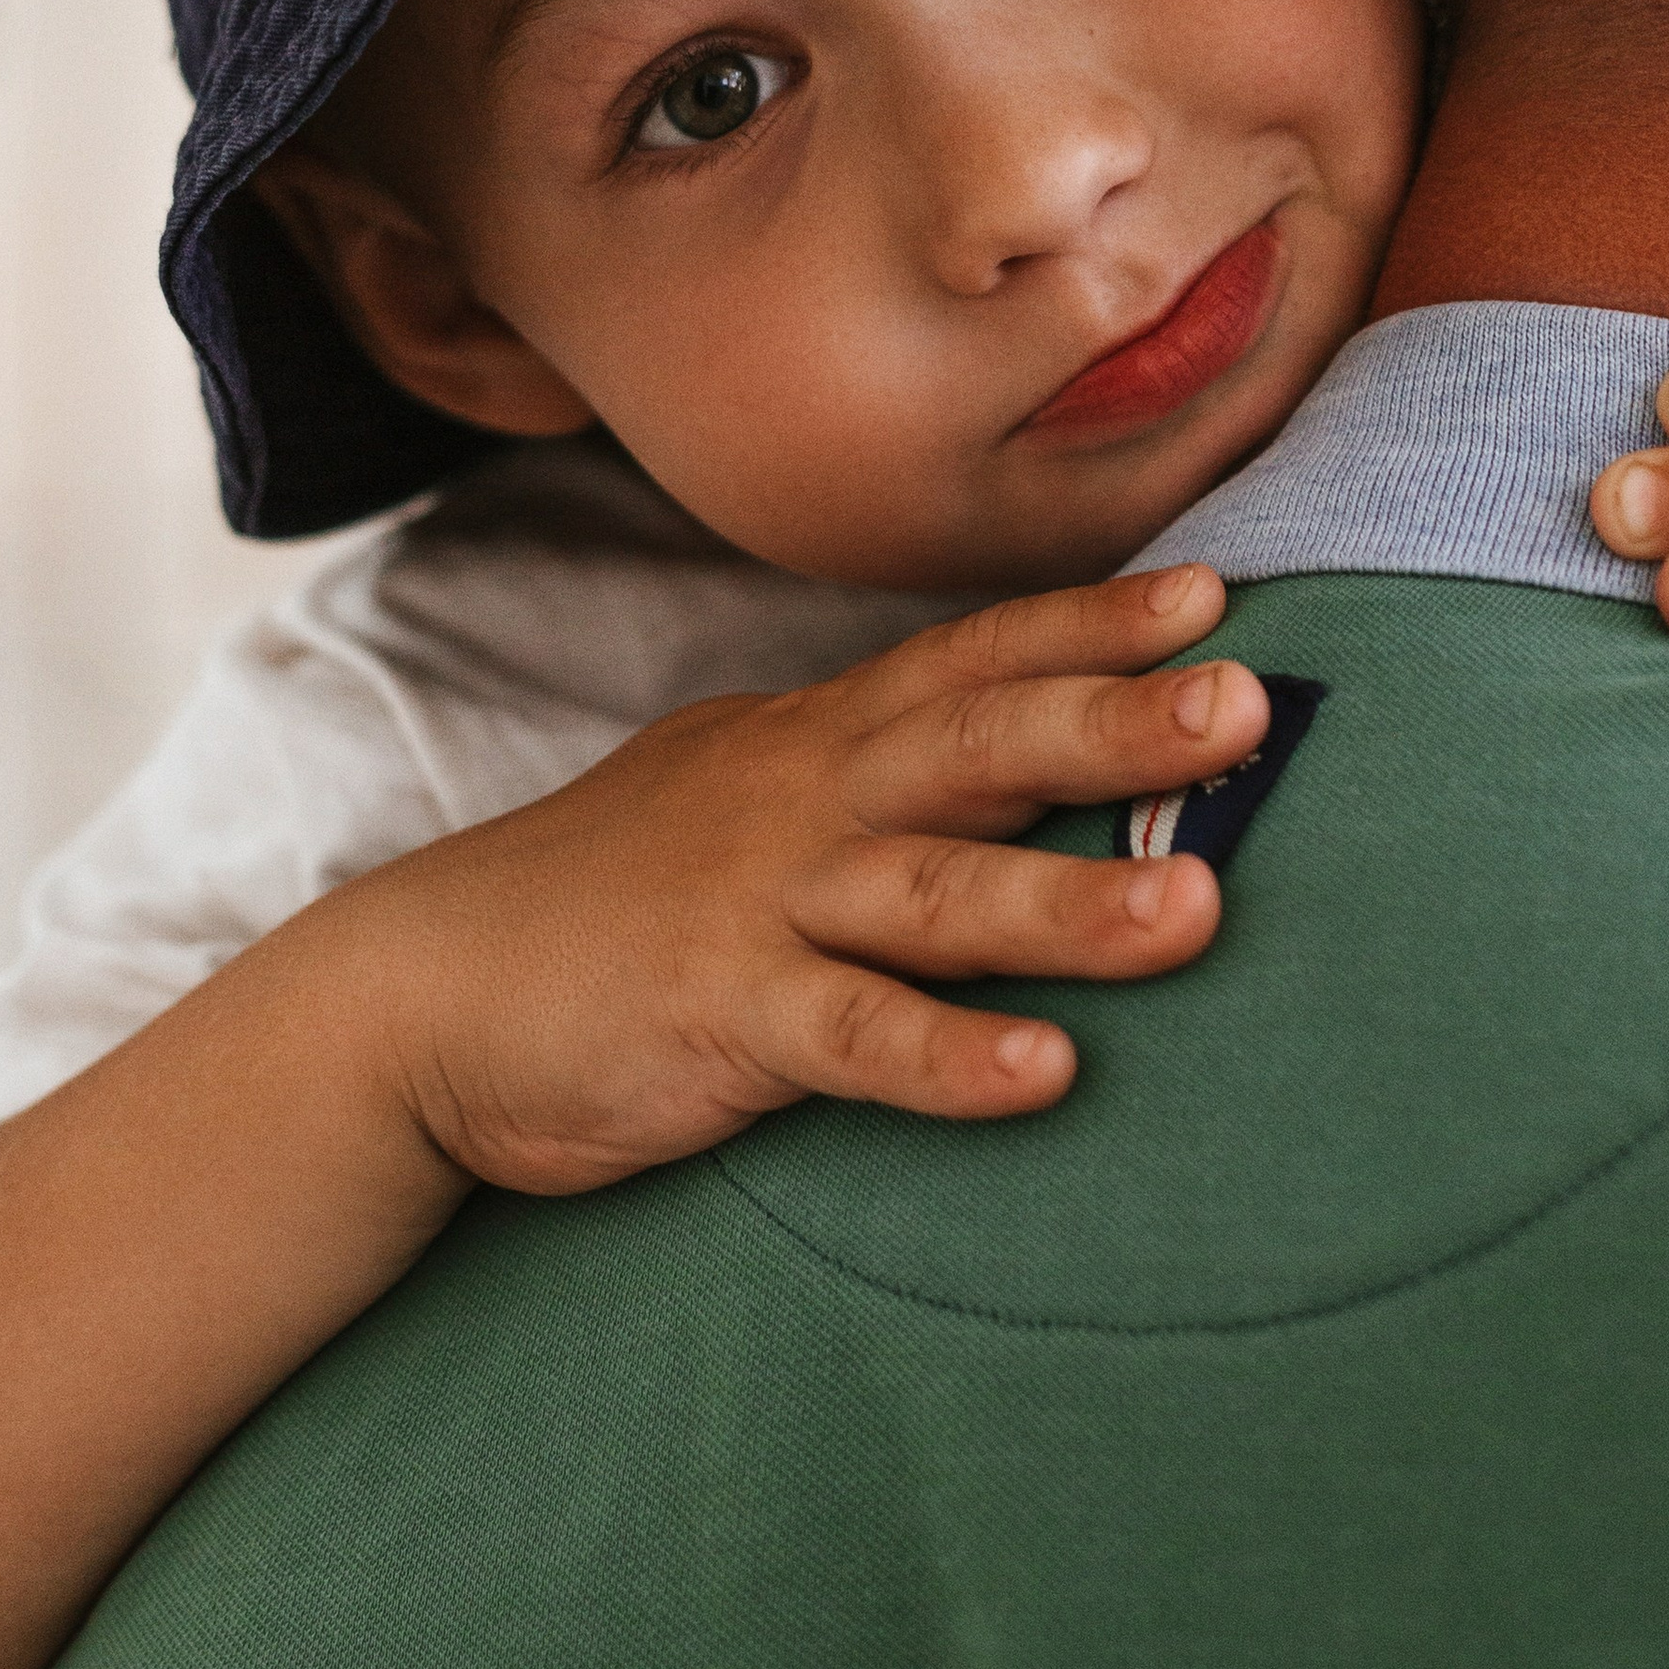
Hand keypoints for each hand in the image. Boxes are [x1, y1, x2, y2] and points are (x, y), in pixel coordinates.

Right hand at [351, 567, 1254, 1191]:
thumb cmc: (606, 900)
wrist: (419, 994)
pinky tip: (1046, 1074)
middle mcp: (800, 799)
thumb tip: (1006, 758)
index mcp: (813, 742)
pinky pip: (851, 1037)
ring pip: (936, 890)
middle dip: (1114, 717)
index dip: (1089, 626)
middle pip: (976, 741)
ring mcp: (759, 904)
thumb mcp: (738, 800)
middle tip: (1248, 699)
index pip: (969, 660)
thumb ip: (864, 778)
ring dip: (1069, 897)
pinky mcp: (717, 1015)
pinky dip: (949, 1055)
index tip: (1214, 594)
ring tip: (1196, 906)